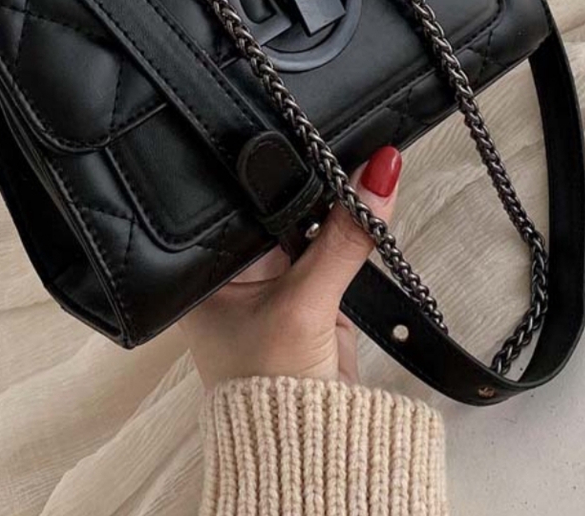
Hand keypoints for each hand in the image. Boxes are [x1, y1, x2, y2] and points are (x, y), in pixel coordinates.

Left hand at [181, 147, 401, 387]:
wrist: (310, 449)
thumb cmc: (270, 388)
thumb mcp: (305, 305)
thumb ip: (343, 241)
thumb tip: (378, 175)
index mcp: (206, 265)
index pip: (240, 198)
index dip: (276, 167)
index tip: (311, 135)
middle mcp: (235, 266)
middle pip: (278, 203)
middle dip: (313, 181)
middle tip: (347, 147)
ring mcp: (274, 277)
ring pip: (310, 221)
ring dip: (336, 205)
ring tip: (361, 172)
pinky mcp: (310, 291)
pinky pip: (333, 246)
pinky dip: (350, 233)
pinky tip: (364, 206)